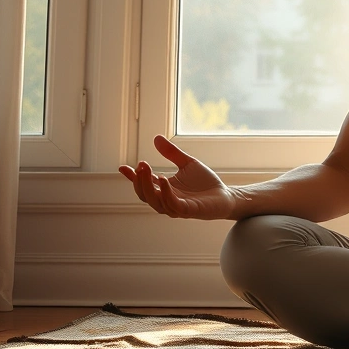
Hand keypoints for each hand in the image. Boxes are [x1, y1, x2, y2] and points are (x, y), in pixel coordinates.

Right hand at [118, 135, 236, 219]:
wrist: (226, 195)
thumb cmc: (206, 183)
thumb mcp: (187, 163)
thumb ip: (172, 153)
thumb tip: (156, 137)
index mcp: (164, 190)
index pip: (143, 184)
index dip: (132, 177)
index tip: (122, 167)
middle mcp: (167, 200)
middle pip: (145, 194)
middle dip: (139, 180)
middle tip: (140, 165)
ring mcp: (176, 207)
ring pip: (155, 201)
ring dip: (148, 186)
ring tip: (146, 170)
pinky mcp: (188, 210)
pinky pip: (172, 204)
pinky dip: (166, 192)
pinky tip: (163, 179)